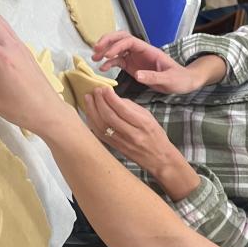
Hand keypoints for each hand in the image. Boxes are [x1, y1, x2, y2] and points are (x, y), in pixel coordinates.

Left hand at [81, 86, 199, 200]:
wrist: (159, 158)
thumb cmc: (155, 135)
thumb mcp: (149, 117)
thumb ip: (131, 107)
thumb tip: (114, 98)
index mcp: (143, 124)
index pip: (123, 109)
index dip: (111, 97)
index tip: (104, 88)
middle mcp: (132, 134)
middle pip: (110, 116)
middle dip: (99, 101)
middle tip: (95, 91)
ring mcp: (122, 142)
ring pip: (102, 125)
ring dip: (92, 110)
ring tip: (88, 98)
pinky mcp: (116, 147)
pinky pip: (100, 134)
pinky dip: (92, 122)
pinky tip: (89, 113)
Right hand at [92, 31, 204, 93]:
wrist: (184, 83)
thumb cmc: (180, 79)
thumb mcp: (169, 79)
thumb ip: (154, 77)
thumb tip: (137, 75)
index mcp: (149, 50)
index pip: (130, 42)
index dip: (118, 46)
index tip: (109, 55)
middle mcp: (140, 51)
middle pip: (121, 39)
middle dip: (107, 41)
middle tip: (96, 49)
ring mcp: (136, 58)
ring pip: (117, 48)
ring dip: (105, 51)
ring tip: (94, 58)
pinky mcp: (133, 66)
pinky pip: (118, 61)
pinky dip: (109, 63)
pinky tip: (102, 68)